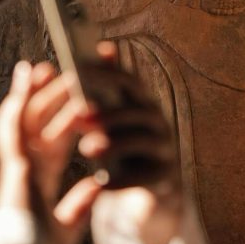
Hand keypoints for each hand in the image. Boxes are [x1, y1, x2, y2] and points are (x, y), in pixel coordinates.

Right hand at [0, 62, 100, 243]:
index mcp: (40, 180)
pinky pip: (14, 122)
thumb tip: (98, 183)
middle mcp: (27, 168)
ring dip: (33, 90)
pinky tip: (27, 75)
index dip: (65, 115)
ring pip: (26, 116)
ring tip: (45, 66)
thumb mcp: (69, 224)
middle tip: (62, 70)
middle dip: (49, 96)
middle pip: (39, 122)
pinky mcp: (13, 164)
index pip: (54, 138)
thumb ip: (82, 202)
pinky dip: (20, 96)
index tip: (78, 95)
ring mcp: (17, 164)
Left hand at [76, 44, 183, 243]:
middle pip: (135, 110)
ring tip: (87, 149)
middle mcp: (157, 120)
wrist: (151, 191)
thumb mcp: (114, 119)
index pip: (128, 81)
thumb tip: (95, 52)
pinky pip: (144, 177)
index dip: (108, 73)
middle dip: (107, 111)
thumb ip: (104, 92)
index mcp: (141, 102)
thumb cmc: (124, 147)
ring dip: (114, 143)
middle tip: (78, 114)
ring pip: (141, 141)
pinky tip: (101, 184)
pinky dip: (122, 180)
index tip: (81, 66)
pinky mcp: (166, 177)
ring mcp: (164, 148)